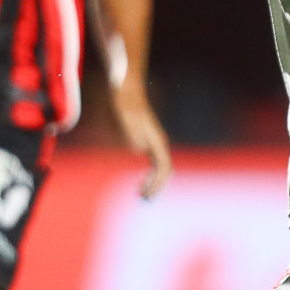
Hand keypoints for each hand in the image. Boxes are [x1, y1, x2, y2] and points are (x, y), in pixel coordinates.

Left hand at [110, 81, 171, 198]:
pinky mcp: (147, 140)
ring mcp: (154, 142)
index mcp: (156, 140)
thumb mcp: (127, 120)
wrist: (125, 89)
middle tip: (143, 200)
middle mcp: (158, 142)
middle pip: (164, 171)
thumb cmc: (125, 104)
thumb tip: (139, 148)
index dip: (157, 183)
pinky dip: (150, 175)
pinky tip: (140, 181)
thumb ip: (134, 134)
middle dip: (156, 187)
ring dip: (153, 183)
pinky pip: (154, 163)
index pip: (164, 167)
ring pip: (160, 168)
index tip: (145, 194)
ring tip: (141, 194)